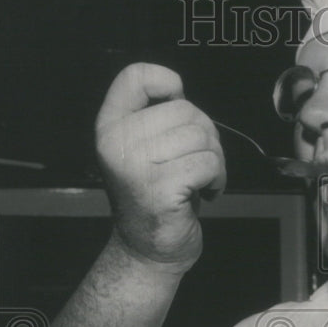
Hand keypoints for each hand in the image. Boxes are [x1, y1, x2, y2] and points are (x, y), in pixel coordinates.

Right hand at [95, 63, 225, 270]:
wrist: (147, 250)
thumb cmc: (156, 197)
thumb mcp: (145, 149)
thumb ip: (155, 117)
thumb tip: (180, 91)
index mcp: (110, 127)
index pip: (135, 76)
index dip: (168, 81)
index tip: (178, 104)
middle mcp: (116, 143)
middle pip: (184, 109)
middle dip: (205, 135)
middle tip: (198, 162)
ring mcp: (136, 167)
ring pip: (201, 136)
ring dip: (215, 160)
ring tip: (202, 179)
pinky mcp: (160, 189)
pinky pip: (208, 163)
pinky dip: (217, 178)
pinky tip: (206, 192)